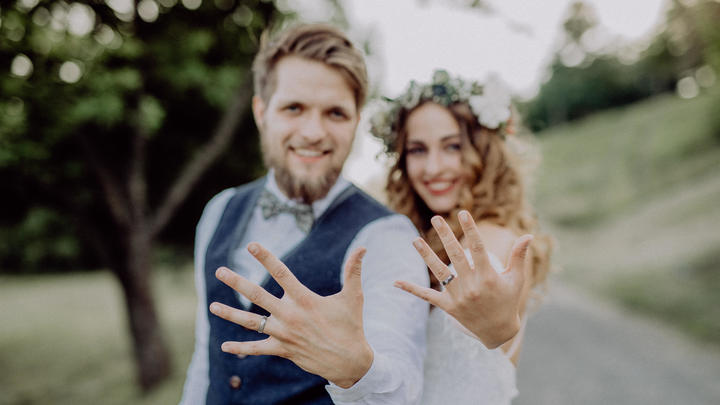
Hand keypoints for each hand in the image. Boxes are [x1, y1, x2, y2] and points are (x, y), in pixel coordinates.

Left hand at [209, 243, 372, 387]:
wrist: (351, 362)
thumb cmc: (352, 326)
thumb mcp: (353, 297)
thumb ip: (353, 271)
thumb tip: (363, 248)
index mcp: (305, 299)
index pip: (281, 273)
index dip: (265, 257)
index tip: (251, 245)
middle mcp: (290, 315)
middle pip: (257, 295)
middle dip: (237, 282)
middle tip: (219, 271)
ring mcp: (284, 334)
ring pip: (251, 322)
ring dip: (230, 314)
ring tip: (211, 307)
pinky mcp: (283, 350)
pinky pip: (258, 349)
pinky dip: (241, 348)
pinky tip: (224, 346)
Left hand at [394, 211, 531, 348]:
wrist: (498, 332)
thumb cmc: (508, 300)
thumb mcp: (516, 279)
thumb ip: (518, 257)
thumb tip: (528, 235)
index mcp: (488, 277)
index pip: (478, 249)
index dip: (470, 229)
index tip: (462, 213)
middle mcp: (472, 286)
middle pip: (456, 256)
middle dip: (446, 235)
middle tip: (436, 218)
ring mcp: (458, 297)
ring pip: (439, 272)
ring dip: (426, 256)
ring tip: (415, 240)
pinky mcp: (448, 307)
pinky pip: (427, 296)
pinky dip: (412, 290)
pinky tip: (396, 282)